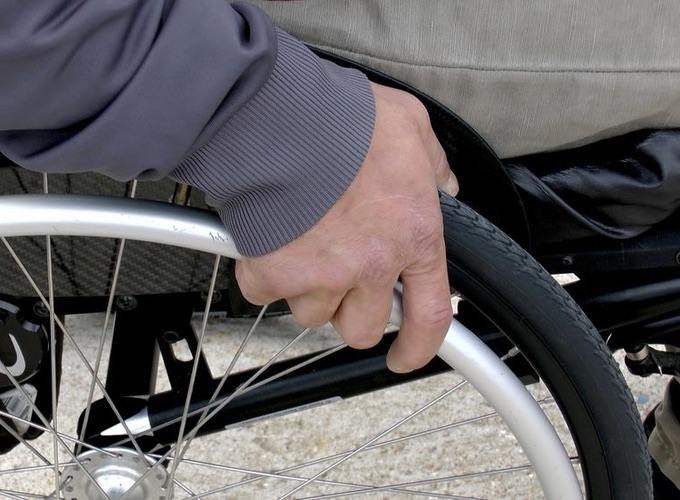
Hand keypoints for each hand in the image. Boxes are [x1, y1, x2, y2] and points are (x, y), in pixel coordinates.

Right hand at [235, 82, 457, 372]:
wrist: (280, 120)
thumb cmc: (344, 120)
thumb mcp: (410, 127)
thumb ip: (433, 163)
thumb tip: (442, 183)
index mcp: (413, 236)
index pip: (429, 315)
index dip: (418, 347)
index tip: (403, 357)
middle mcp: (371, 266)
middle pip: (362, 328)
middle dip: (350, 310)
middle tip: (338, 277)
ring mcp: (322, 276)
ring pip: (313, 314)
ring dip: (308, 289)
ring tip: (301, 244)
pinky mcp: (275, 274)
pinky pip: (266, 294)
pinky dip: (264, 273)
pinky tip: (268, 239)